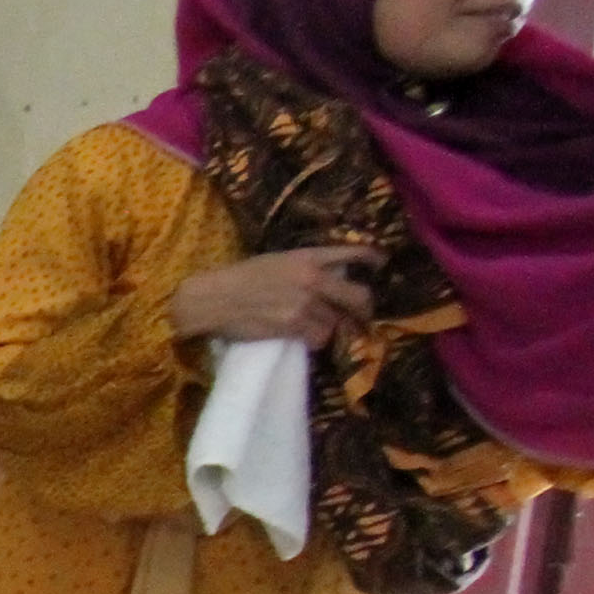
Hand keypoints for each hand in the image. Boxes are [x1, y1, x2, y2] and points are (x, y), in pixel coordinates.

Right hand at [170, 244, 377, 346]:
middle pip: (359, 296)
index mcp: (307, 257)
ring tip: (319, 328)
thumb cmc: (238, 277)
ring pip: (338, 322)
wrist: (211, 298)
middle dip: (364, 309)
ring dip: (332, 328)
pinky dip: (315, 340)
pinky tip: (302, 337)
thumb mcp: (275, 261)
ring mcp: (304, 304)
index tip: (382, 263)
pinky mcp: (294, 326)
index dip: (373, 258)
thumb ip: (305, 267)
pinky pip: (319, 338)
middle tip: (362, 317)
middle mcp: (312, 279)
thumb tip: (332, 279)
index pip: (352, 253)